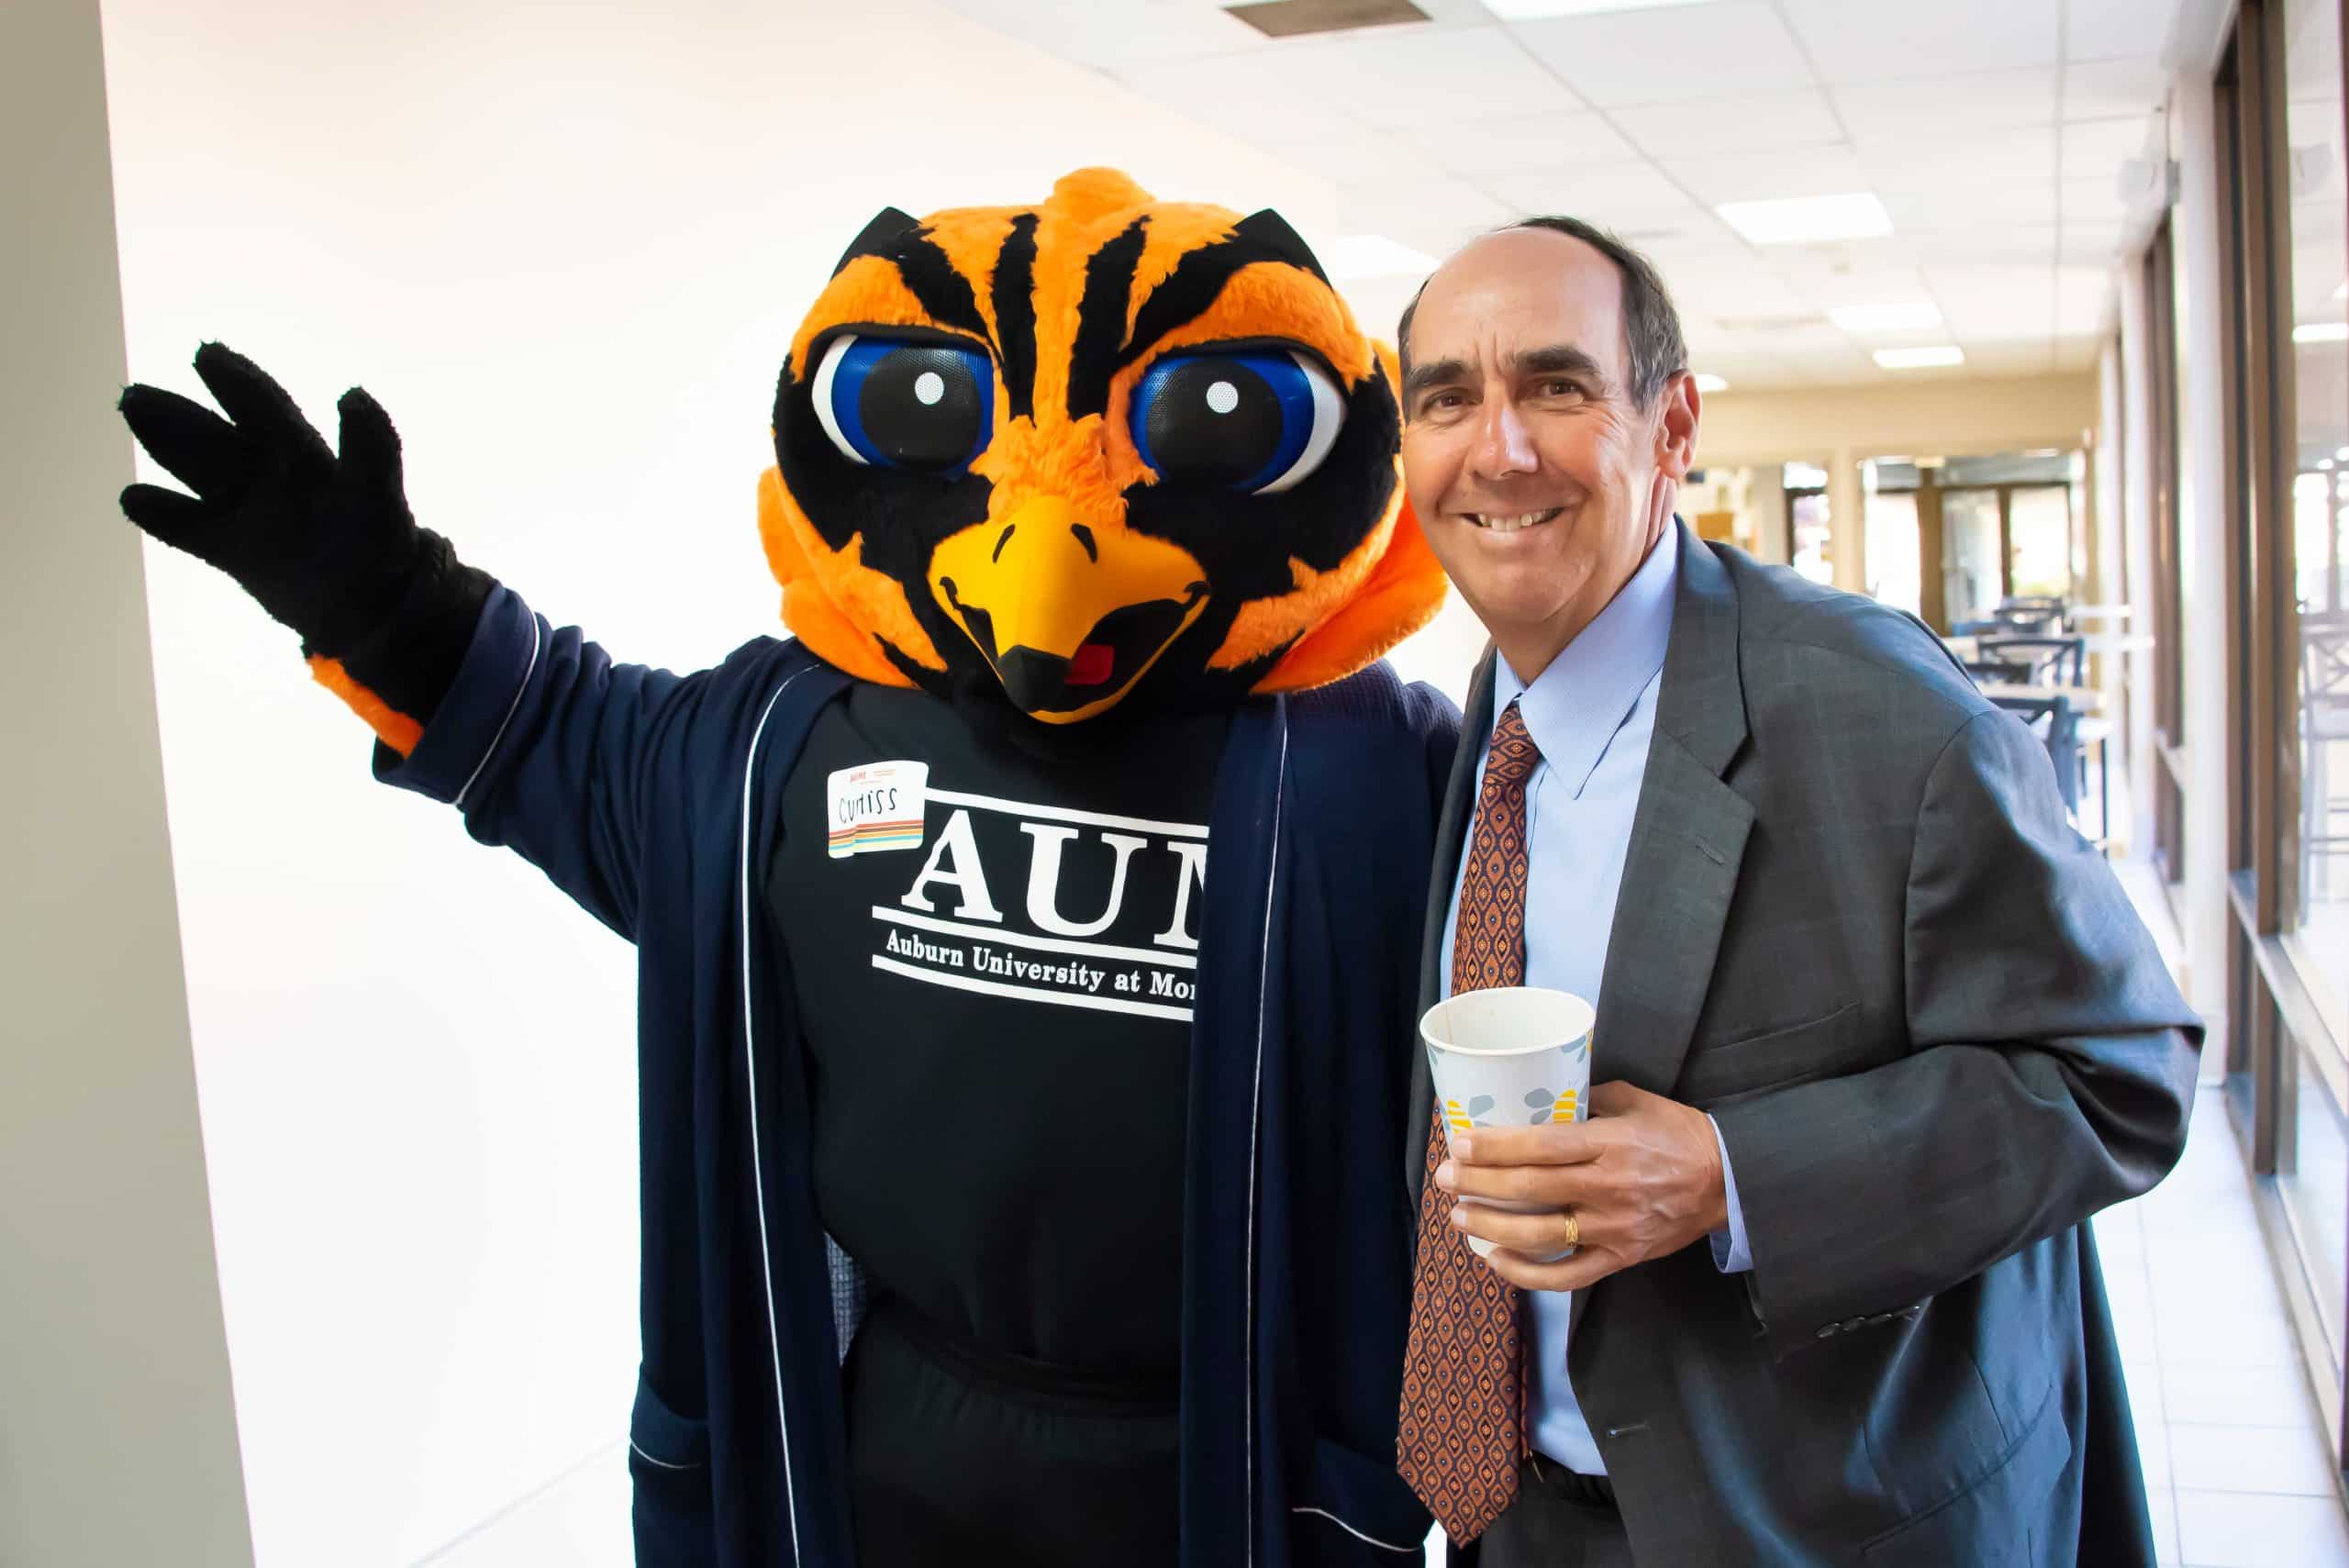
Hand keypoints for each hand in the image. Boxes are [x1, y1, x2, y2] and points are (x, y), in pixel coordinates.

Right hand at [118, 342, 426, 654]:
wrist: (377, 605)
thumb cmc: (380, 543)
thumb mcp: (377, 492)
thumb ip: (371, 445)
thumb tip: (353, 393)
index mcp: (304, 456)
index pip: (267, 410)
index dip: (239, 382)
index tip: (206, 354)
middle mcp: (271, 476)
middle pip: (218, 438)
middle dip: (179, 414)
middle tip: (134, 395)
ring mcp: (248, 512)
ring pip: (199, 471)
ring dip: (165, 446)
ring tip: (131, 412)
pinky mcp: (232, 551)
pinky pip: (190, 530)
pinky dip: (163, 516)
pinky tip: (132, 499)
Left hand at [1436, 1080, 1727, 1292]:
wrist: (1730, 1181)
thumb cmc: (1678, 1134)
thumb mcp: (1636, 1101)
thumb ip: (1588, 1098)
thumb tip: (1541, 1096)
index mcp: (1611, 1143)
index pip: (1543, 1146)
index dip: (1497, 1148)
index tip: (1460, 1145)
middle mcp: (1609, 1187)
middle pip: (1533, 1190)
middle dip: (1480, 1184)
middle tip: (1445, 1178)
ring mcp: (1614, 1228)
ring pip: (1543, 1236)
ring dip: (1493, 1228)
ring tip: (1460, 1216)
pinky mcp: (1621, 1258)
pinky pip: (1568, 1276)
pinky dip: (1527, 1274)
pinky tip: (1496, 1260)